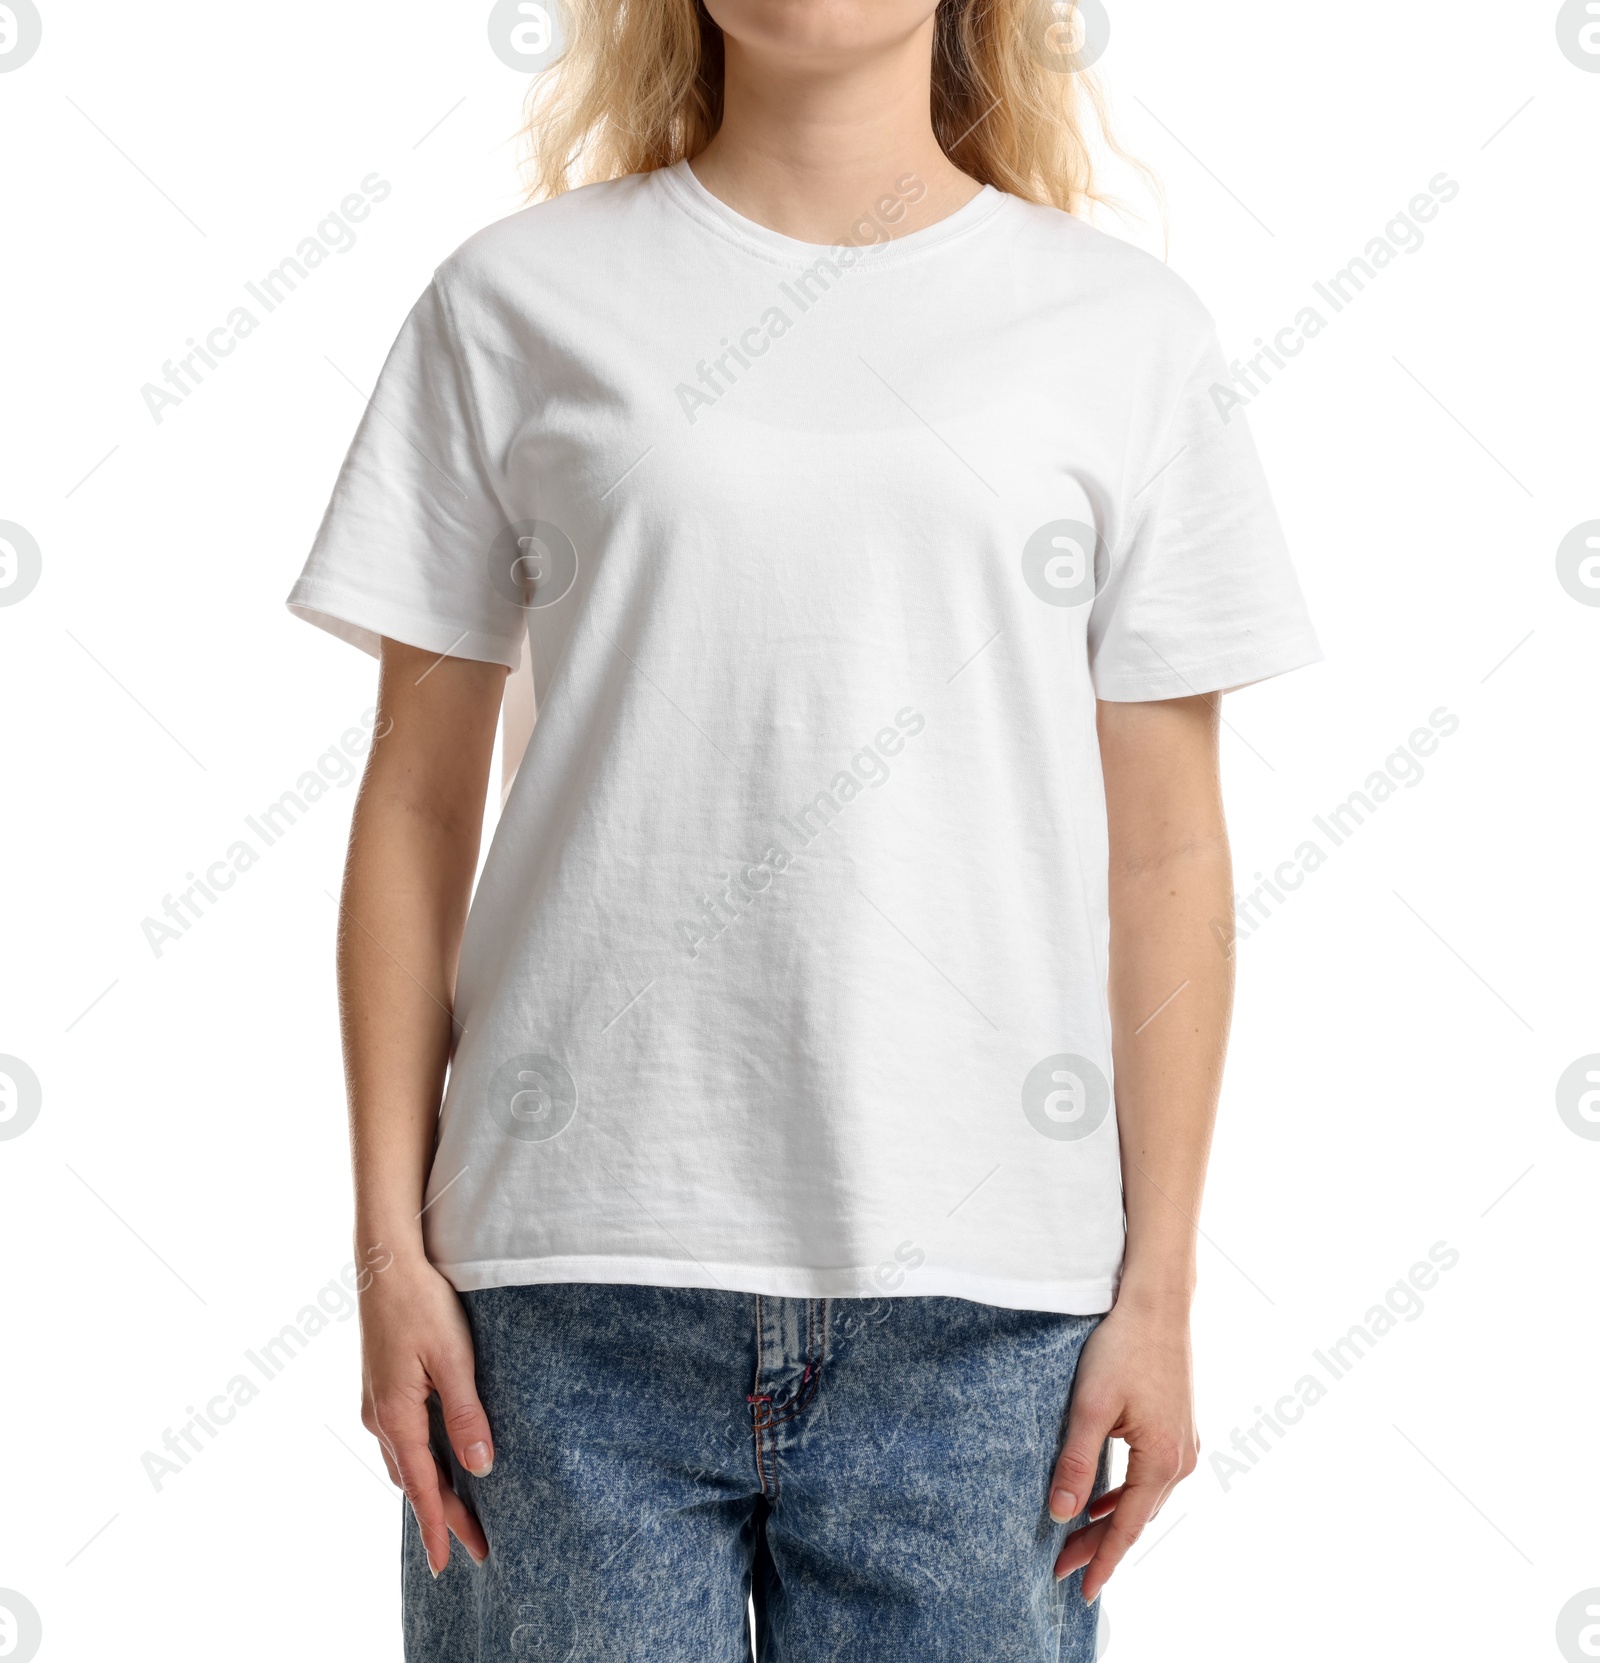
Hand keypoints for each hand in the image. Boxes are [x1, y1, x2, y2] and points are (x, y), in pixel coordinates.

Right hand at [359, 1253, 493, 1574]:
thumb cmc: (422, 1305)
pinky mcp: (382, 1388)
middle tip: (473, 1547)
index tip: (450, 1563)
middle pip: (414, 1480)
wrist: (385, 1264)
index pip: (422, 1486)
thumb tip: (480, 1469)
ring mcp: (377, 1403)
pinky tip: (437, 1463)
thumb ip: (466, 1414)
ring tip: (458, 1516)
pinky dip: (420, 1462)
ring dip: (429, 1490)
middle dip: (441, 1515)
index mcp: (397, 1415)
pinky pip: (402, 1440)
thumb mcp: (453, 1358)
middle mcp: (380, 1417)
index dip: (439, 1525)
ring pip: (405, 1461)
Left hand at [1047, 1296, 1198, 1601]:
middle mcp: (1181, 1460)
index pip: (1127, 1528)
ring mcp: (1184, 1444)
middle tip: (1062, 1567)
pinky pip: (1151, 1477)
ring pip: (1145, 1499)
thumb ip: (1077, 1462)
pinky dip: (1127, 1495)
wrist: (1156, 1303)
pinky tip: (1106, 1499)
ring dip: (1112, 1520)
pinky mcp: (1178, 1427)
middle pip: (1137, 1518)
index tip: (1080, 1592)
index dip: (1102, 1561)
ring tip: (1078, 1540)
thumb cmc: (1122, 1347)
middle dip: (1100, 1544)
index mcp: (1162, 1460)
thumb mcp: (1091, 1406)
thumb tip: (1060, 1514)